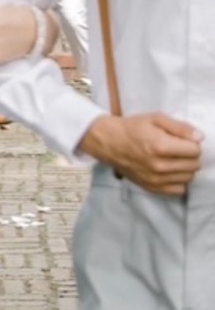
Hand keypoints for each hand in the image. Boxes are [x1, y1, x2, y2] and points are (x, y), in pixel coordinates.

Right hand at [78, 113, 203, 195]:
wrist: (110, 143)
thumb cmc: (133, 128)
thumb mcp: (157, 118)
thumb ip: (181, 127)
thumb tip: (199, 138)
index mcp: (162, 147)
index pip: (195, 151)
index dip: (193, 144)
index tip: (184, 141)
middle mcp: (159, 166)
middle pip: (193, 166)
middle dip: (191, 157)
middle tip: (180, 150)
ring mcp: (154, 179)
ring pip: (187, 178)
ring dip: (186, 169)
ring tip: (175, 161)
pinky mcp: (149, 187)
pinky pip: (176, 191)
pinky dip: (179, 182)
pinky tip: (172, 173)